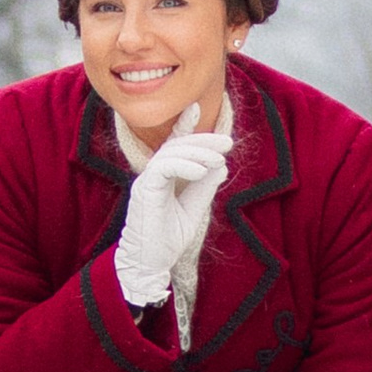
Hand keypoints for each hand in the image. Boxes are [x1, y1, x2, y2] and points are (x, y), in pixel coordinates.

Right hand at [115, 108, 227, 310]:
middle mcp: (153, 175)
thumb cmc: (167, 240)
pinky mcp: (144, 190)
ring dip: (197, 152)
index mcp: (164, 177)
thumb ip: (204, 188)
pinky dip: (184, 165)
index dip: (185, 126)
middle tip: (227, 143)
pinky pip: (163, 168)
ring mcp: (147, 181)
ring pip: (171, 153)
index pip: (174, 146)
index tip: (197, 107)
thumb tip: (220, 166)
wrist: (150, 264)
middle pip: (177, 145)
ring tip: (218, 160)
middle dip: (203, 140)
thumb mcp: (193, 210)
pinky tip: (201, 171)